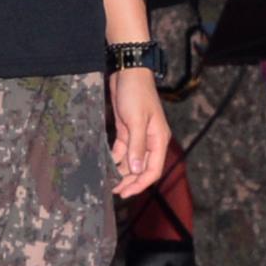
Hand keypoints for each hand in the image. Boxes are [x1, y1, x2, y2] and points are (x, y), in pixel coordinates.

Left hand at [109, 66, 168, 196]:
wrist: (128, 72)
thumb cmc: (136, 93)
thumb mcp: (136, 120)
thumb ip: (136, 146)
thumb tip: (137, 169)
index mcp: (158, 140)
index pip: (153, 169)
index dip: (141, 183)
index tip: (126, 192)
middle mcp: (150, 141)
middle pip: (142, 168)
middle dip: (130, 181)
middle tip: (115, 191)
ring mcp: (138, 136)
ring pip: (131, 161)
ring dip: (122, 171)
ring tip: (109, 181)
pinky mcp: (127, 130)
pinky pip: (122, 150)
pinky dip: (116, 158)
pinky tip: (107, 165)